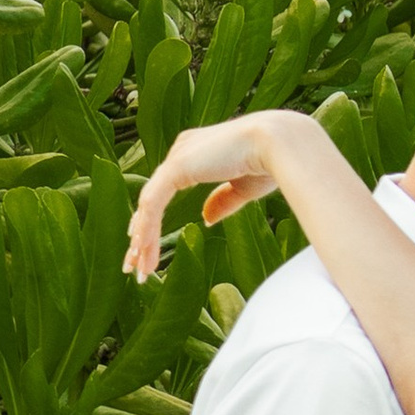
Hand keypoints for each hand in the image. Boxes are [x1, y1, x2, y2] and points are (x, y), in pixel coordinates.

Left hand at [126, 113, 324, 278]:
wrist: (280, 145)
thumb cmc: (269, 162)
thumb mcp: (243, 188)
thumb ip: (222, 201)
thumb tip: (205, 218)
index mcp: (197, 151)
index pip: (166, 190)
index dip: (154, 219)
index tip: (146, 245)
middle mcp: (182, 150)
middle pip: (152, 199)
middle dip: (142, 234)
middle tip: (134, 263)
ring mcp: (178, 157)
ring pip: (149, 205)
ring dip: (142, 239)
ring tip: (137, 269)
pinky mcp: (177, 167)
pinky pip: (154, 204)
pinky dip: (147, 230)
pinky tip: (143, 251)